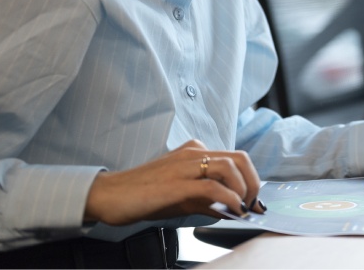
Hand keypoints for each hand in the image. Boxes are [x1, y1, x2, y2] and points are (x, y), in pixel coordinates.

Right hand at [84, 140, 264, 225]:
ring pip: (230, 167)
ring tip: (242, 209)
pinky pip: (212, 186)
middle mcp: (193, 153)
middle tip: (252, 205)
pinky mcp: (176, 183)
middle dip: (253, 183)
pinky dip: (228, 199)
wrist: (109, 196)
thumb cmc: (143, 195)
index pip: (235, 158)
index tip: (254, 201)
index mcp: (195, 152)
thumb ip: (208, 200)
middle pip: (240, 158)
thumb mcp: (182, 196)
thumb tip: (233, 211)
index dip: (251, 179)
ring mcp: (185, 165)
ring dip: (243, 190)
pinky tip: (230, 211)